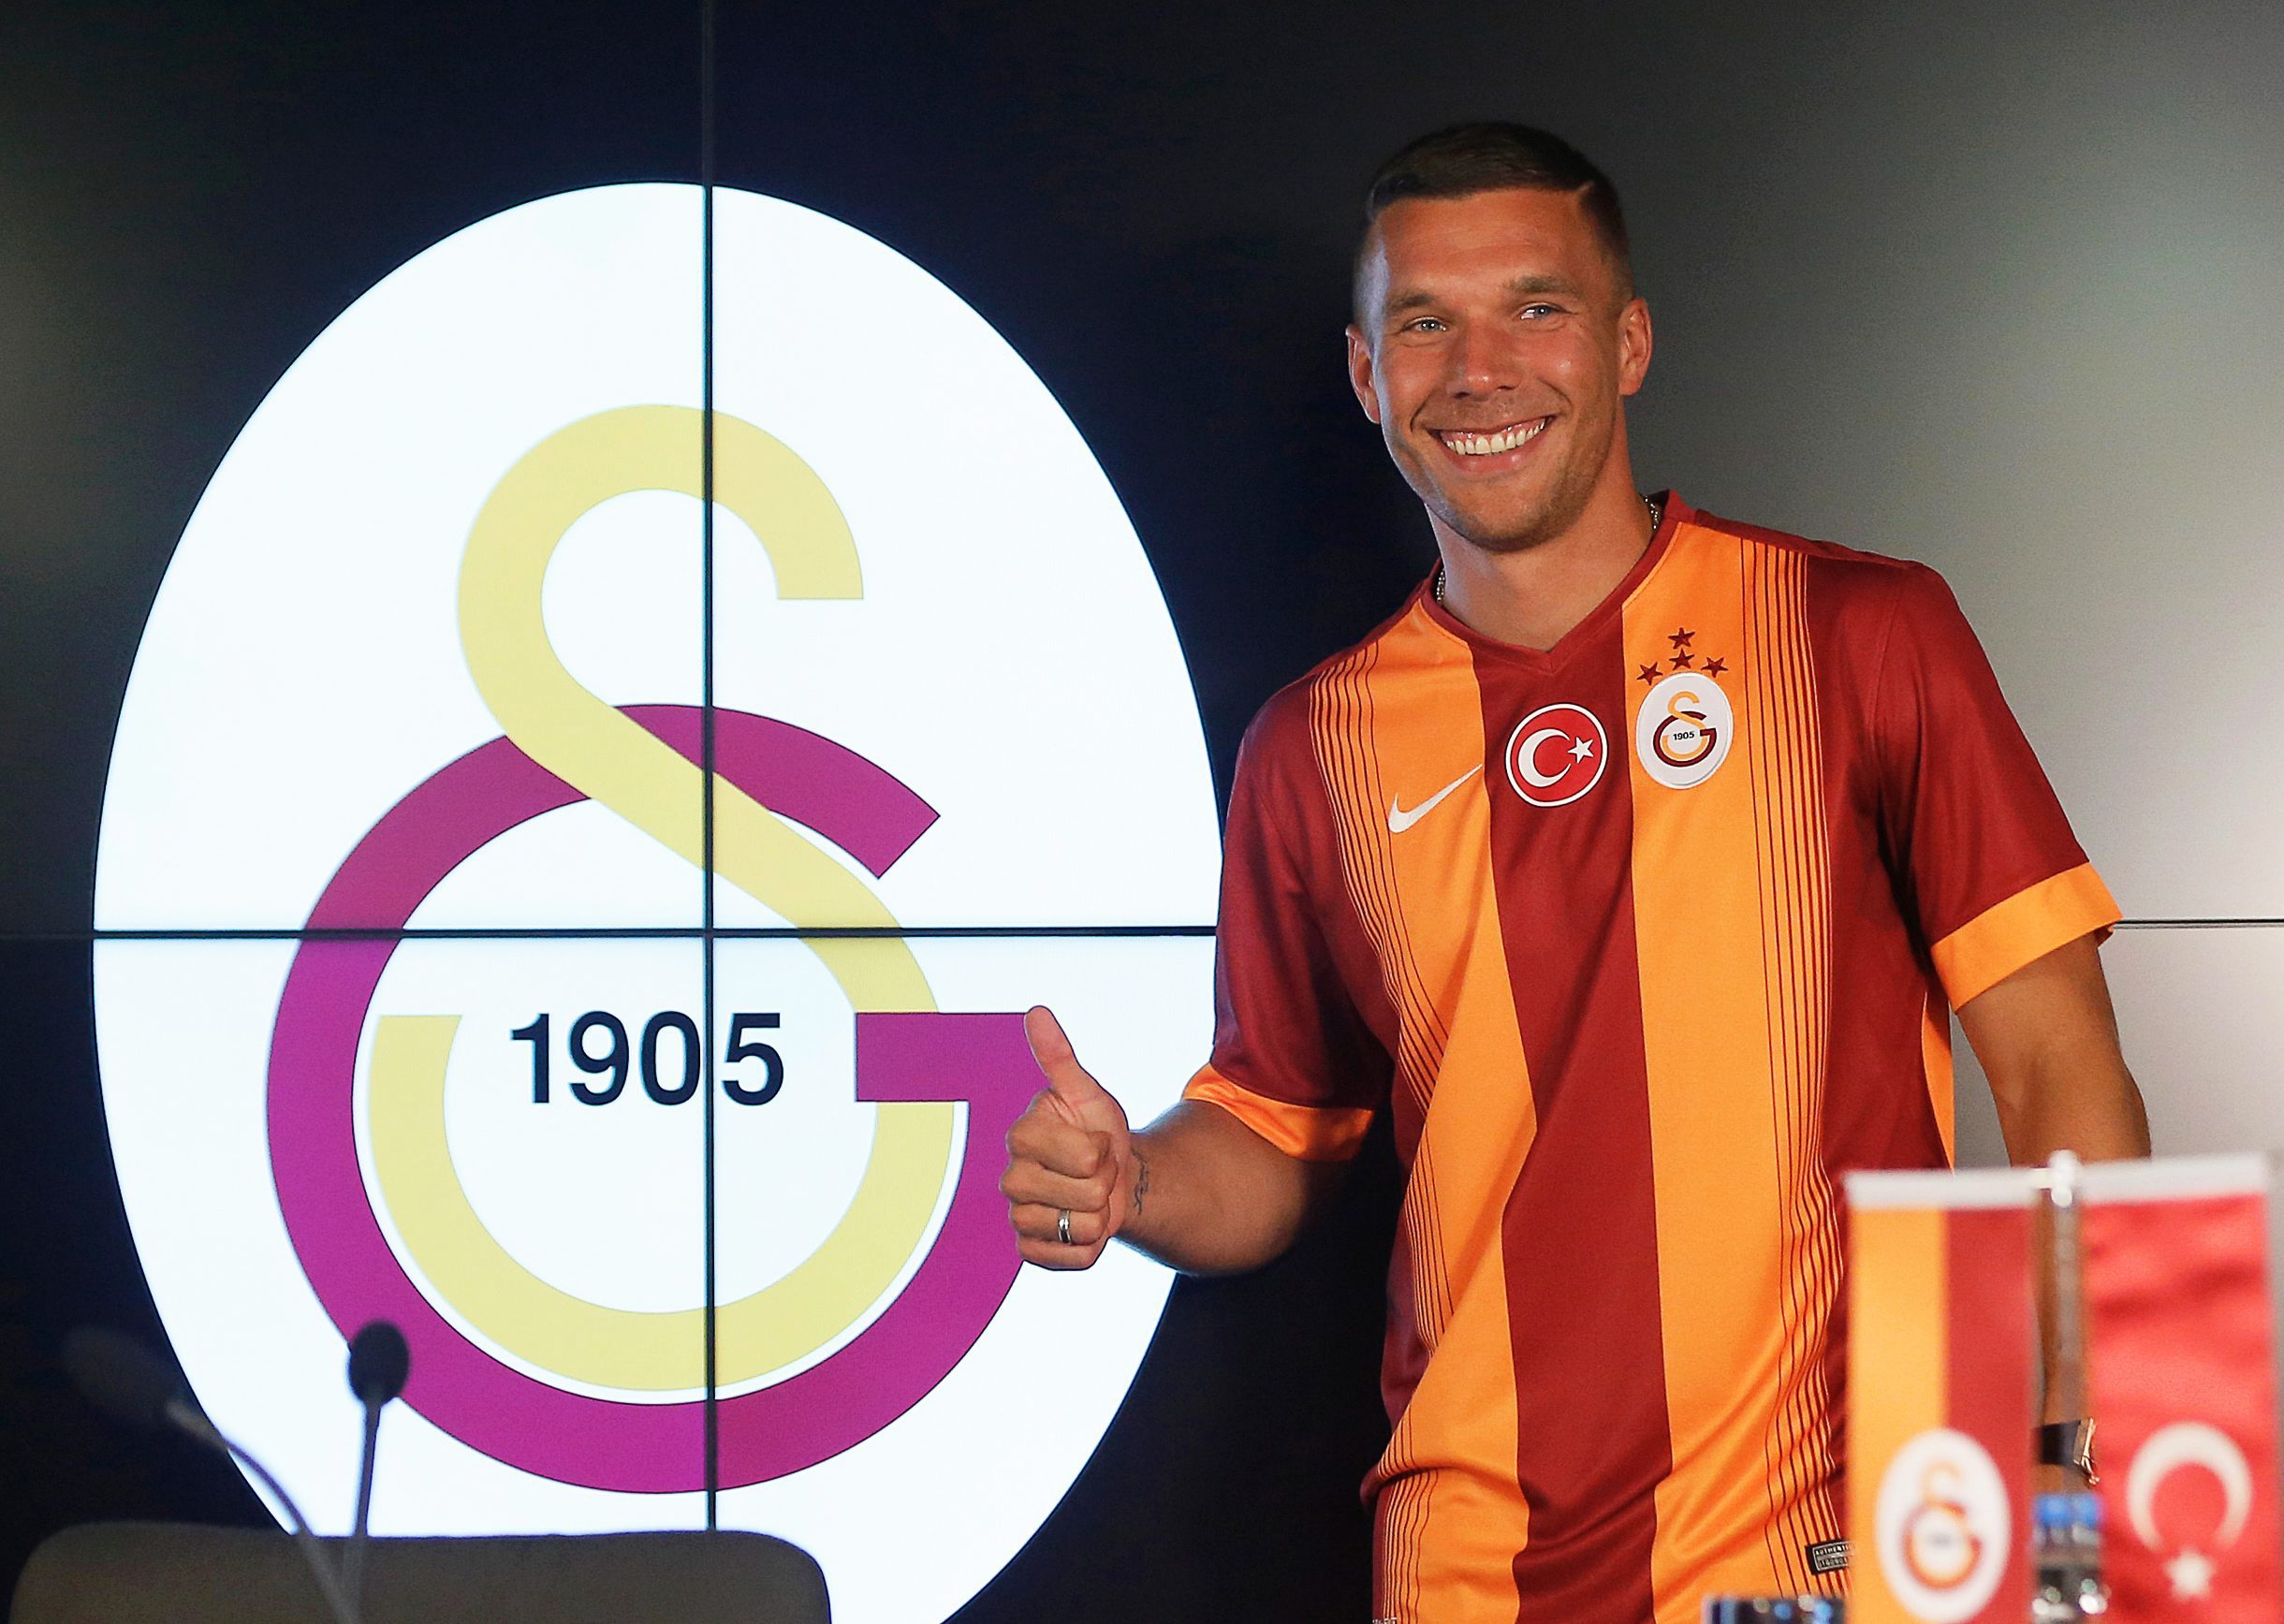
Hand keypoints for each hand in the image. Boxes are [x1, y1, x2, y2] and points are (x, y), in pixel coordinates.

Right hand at [1001, 1006, 1138, 1268]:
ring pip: (1084, 1227)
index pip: (1086, 1155)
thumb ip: (1059, 1056)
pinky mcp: (1031, 1251)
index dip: (1104, 1150)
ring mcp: (1019, 1218)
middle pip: (1088, 1193)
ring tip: (1089, 1197)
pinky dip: (1093, 1246)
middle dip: (1105, 1182)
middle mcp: (1011, 1179)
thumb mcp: (1086, 1093)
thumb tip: (1037, 1011)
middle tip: (1095, 1171)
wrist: (1108, 1176)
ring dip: (1101, 1215)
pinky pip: (1076, 1259)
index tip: (1094, 1141)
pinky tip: (1083, 1226)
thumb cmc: (1096, 1130)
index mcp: (1021, 1136)